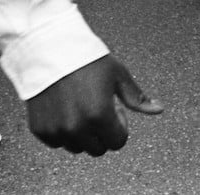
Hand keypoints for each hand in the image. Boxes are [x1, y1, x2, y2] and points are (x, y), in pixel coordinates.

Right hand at [27, 55, 162, 155]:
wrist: (51, 51)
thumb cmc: (87, 60)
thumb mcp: (118, 75)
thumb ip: (137, 98)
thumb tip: (158, 109)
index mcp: (100, 115)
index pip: (118, 143)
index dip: (120, 126)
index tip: (115, 109)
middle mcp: (77, 128)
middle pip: (98, 149)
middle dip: (102, 133)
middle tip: (98, 109)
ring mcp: (57, 131)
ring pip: (77, 147)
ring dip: (83, 134)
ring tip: (82, 108)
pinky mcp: (40, 130)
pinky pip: (56, 142)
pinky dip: (63, 132)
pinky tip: (65, 110)